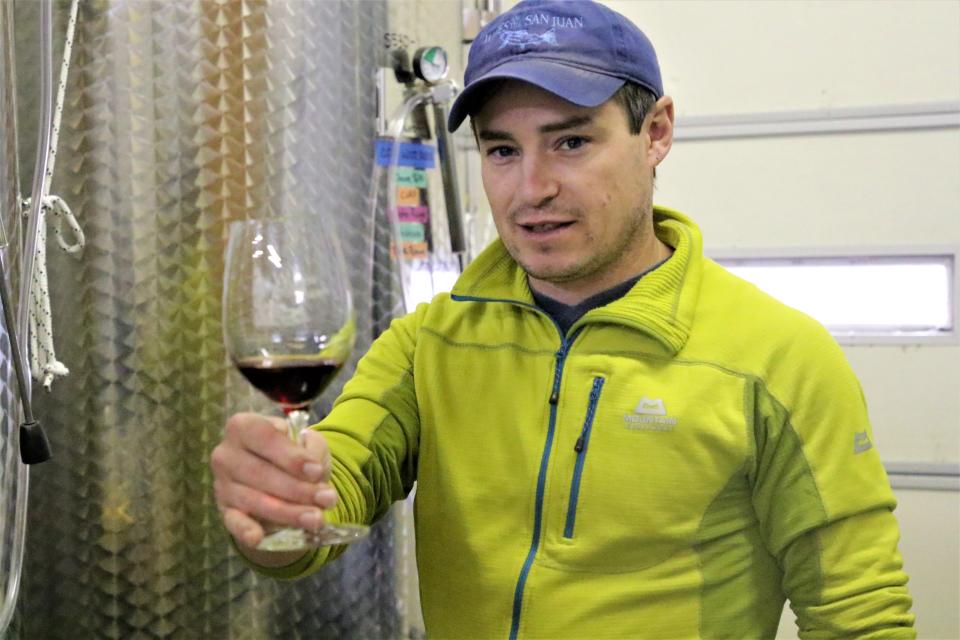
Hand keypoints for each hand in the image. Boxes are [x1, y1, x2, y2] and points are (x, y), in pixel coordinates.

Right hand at [211, 412, 338, 553]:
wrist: (278, 476)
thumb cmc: (292, 454)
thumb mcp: (308, 443)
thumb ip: (313, 449)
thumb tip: (314, 470)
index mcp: (243, 426)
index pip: (265, 438)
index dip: (291, 456)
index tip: (316, 472)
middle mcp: (226, 453)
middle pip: (261, 473)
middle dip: (298, 489)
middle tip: (327, 499)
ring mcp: (222, 484)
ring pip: (255, 500)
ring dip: (288, 512)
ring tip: (316, 519)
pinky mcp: (225, 510)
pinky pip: (233, 521)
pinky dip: (244, 530)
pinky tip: (257, 537)